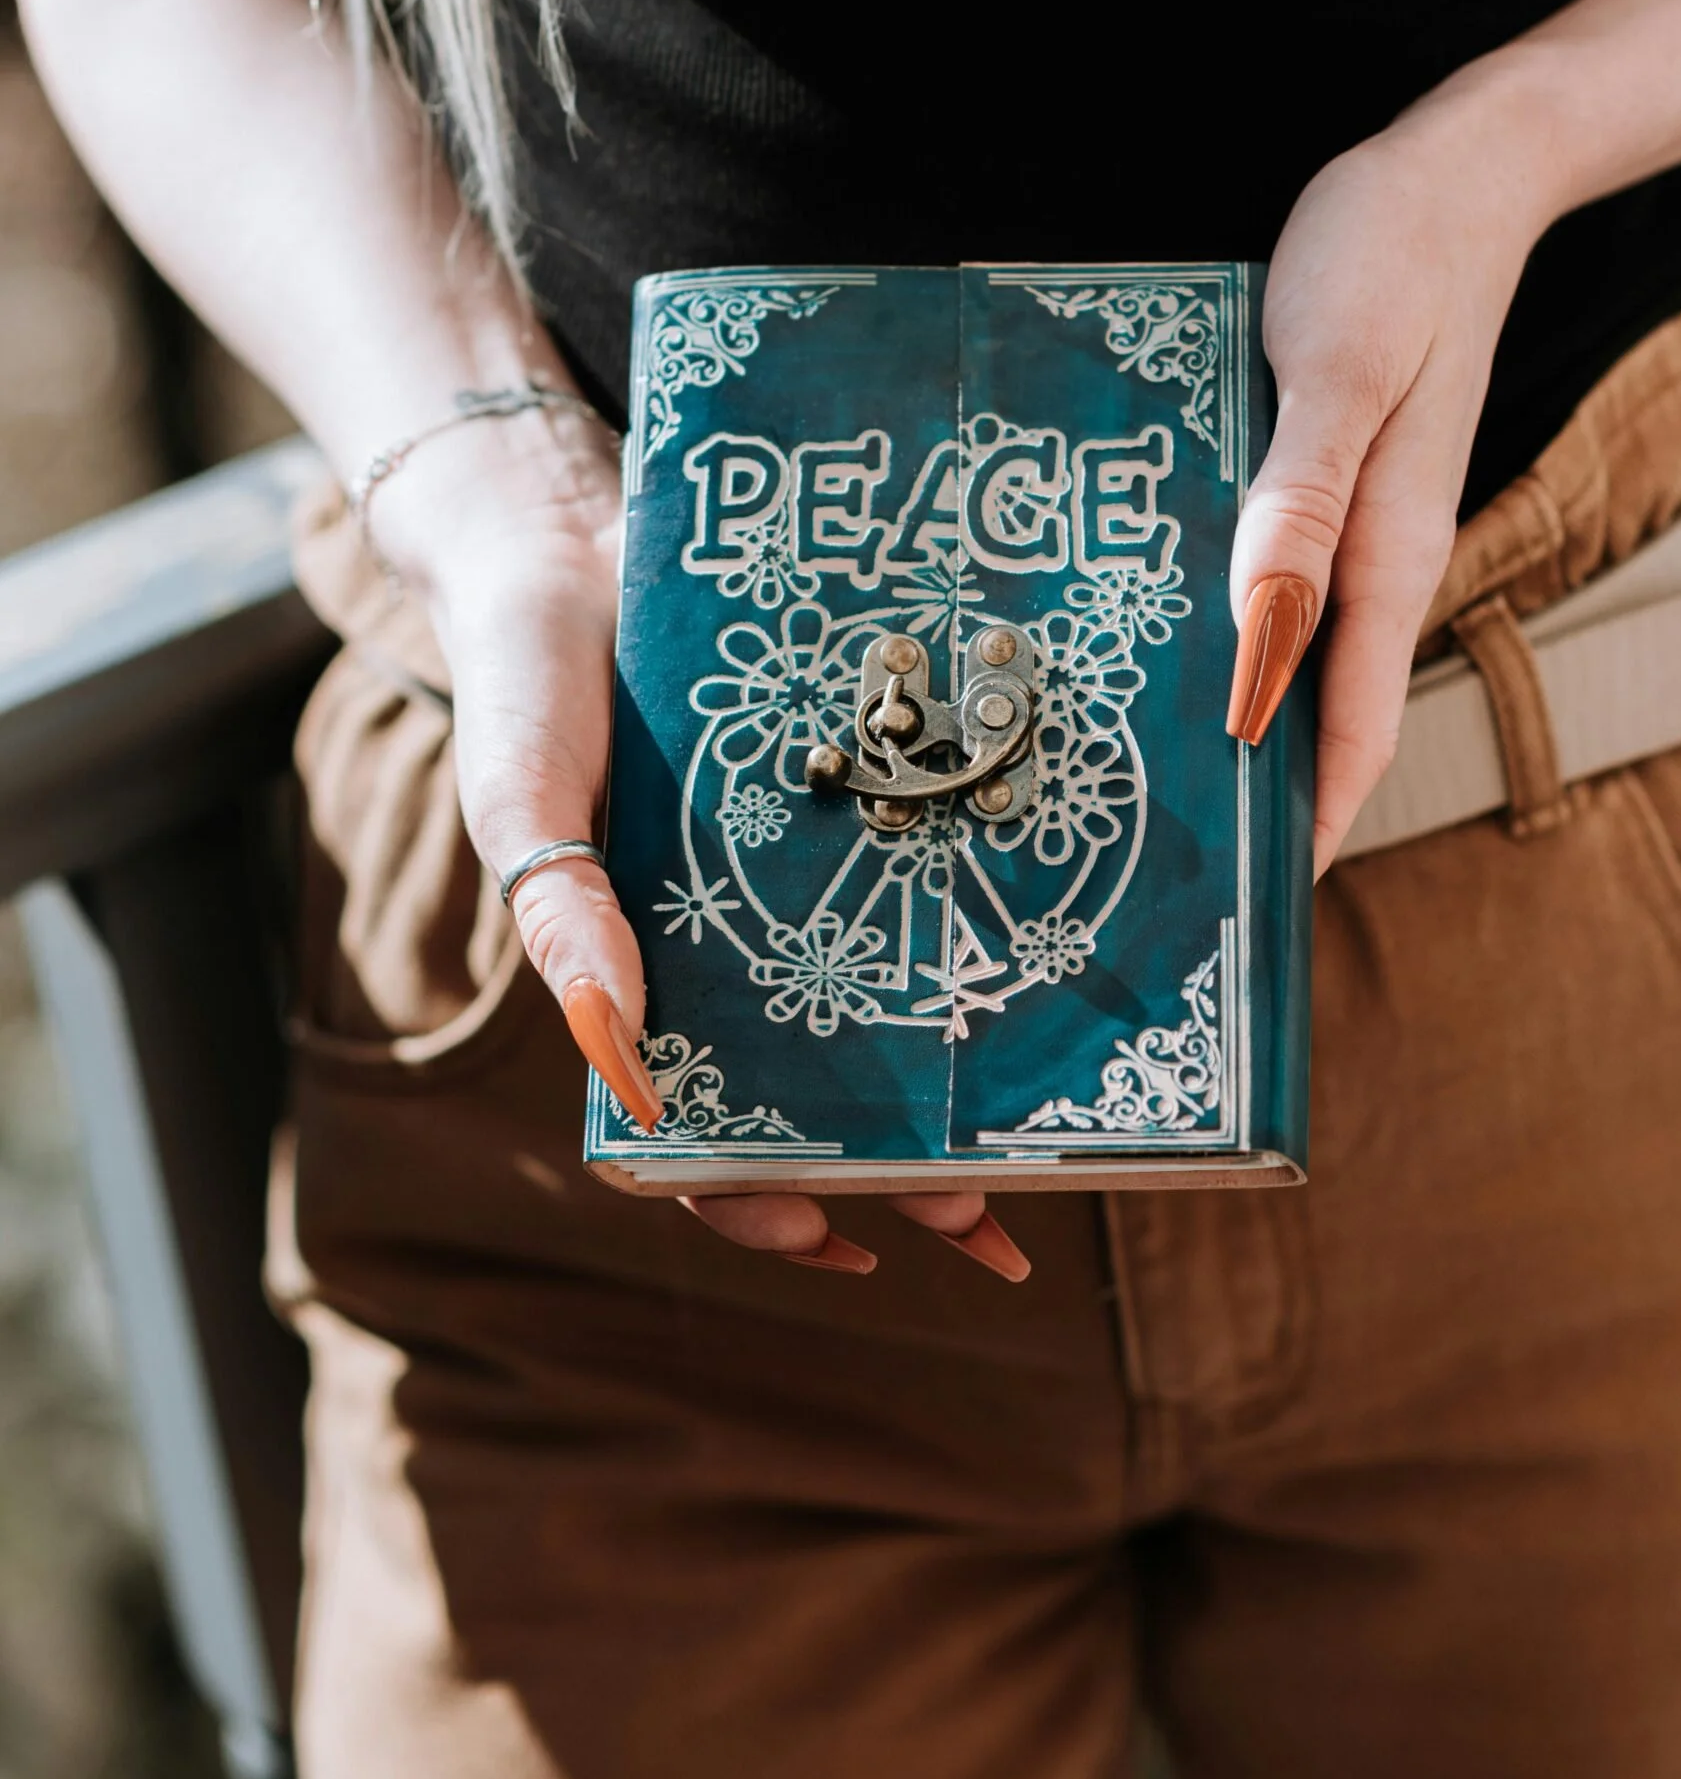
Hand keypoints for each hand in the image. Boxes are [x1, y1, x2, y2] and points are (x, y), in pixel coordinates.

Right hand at [375, 411, 1029, 1282]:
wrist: (573, 533)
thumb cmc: (523, 687)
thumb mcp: (525, 805)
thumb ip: (565, 922)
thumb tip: (628, 1067)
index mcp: (649, 975)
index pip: (707, 1129)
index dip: (768, 1201)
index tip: (850, 1245)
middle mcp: (743, 939)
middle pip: (834, 1088)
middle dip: (913, 1171)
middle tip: (1005, 1226)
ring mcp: (808, 871)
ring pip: (898, 997)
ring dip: (972, 1069)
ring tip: (1060, 1122)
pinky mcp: (860, 788)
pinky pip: (926, 863)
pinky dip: (980, 906)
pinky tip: (1060, 930)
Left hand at [1228, 71, 1557, 870]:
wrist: (1455, 172)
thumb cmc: (1394, 261)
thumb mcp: (1338, 373)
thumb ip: (1297, 501)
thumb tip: (1258, 636)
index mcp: (1388, 555)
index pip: (1353, 732)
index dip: (1304, 826)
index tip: (1243, 912)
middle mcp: (1376, 559)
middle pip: (1323, 715)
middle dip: (1257, 796)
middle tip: (1159, 869)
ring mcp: (1353, 525)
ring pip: (1297, 657)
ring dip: (1238, 719)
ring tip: (1140, 778)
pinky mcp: (1323, 484)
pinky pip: (1277, 589)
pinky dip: (1230, 633)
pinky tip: (1159, 634)